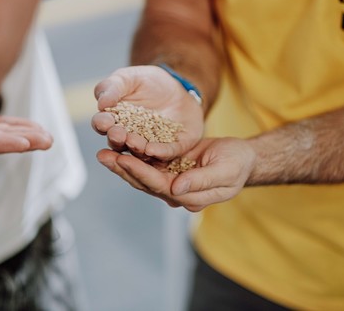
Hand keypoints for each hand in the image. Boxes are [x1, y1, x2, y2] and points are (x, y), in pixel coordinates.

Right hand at [91, 65, 203, 160]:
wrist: (177, 87)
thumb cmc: (147, 82)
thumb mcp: (128, 78)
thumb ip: (112, 87)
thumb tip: (101, 102)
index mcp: (113, 121)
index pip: (103, 124)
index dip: (102, 123)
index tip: (104, 121)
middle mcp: (128, 137)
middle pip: (119, 142)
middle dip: (117, 138)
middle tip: (118, 135)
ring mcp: (149, 145)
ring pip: (140, 151)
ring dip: (136, 148)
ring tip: (134, 142)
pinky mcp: (172, 147)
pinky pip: (165, 152)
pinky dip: (158, 152)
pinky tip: (152, 149)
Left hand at [97, 137, 255, 211]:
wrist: (241, 157)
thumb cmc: (237, 165)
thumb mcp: (224, 172)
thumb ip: (201, 182)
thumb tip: (176, 189)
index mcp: (188, 197)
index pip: (159, 186)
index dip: (140, 173)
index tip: (123, 159)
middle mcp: (176, 192)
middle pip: (143, 182)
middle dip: (122, 169)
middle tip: (102, 155)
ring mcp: (171, 180)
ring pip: (142, 173)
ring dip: (122, 164)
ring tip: (103, 152)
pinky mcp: (169, 167)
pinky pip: (148, 162)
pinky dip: (132, 155)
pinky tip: (119, 146)